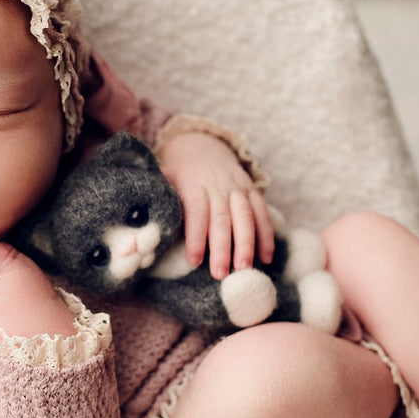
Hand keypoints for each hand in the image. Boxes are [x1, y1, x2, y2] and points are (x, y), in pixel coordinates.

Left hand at [155, 131, 273, 279]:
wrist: (200, 144)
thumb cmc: (177, 171)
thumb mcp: (163, 178)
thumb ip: (162, 201)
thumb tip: (152, 228)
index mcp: (193, 183)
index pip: (196, 212)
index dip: (196, 237)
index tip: (194, 261)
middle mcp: (218, 185)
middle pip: (222, 219)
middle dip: (223, 248)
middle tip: (221, 273)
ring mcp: (237, 187)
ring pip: (245, 216)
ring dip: (247, 244)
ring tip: (245, 268)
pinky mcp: (251, 190)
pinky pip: (261, 212)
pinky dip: (266, 235)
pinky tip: (266, 257)